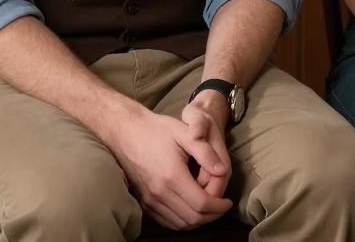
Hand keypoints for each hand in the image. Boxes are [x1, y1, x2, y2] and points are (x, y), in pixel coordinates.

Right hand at [109, 108, 232, 229]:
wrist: (126, 132)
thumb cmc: (158, 129)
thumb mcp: (185, 133)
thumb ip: (206, 152)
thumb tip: (223, 171)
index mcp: (172, 176)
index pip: (201, 204)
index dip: (219, 206)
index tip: (229, 201)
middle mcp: (159, 194)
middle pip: (192, 218)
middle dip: (212, 216)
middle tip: (222, 206)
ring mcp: (149, 201)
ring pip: (179, 224)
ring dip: (198, 220)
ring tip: (210, 207)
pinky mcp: (143, 203)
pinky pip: (166, 221)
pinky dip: (182, 221)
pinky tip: (192, 208)